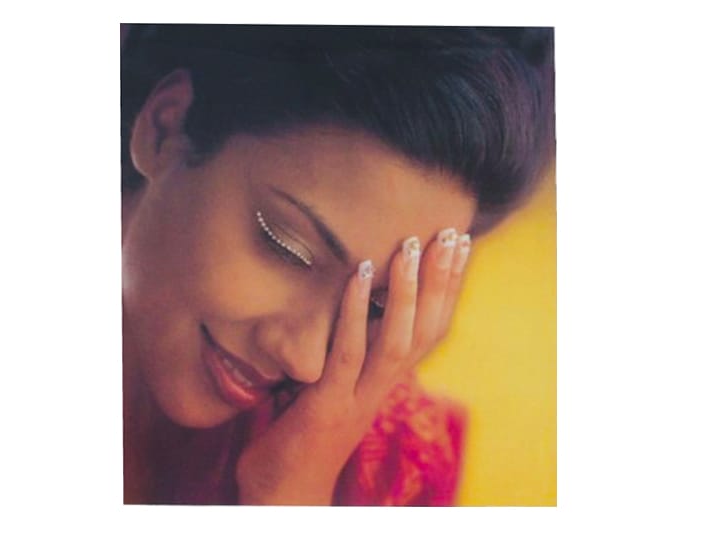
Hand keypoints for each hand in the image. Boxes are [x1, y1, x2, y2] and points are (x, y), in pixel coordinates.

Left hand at [235, 229, 471, 504]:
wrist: (284, 496)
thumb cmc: (302, 435)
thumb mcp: (333, 386)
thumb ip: (346, 351)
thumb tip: (342, 305)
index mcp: (386, 382)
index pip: (430, 331)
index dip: (447, 290)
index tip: (457, 247)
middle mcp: (382, 389)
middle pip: (427, 331)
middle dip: (441, 281)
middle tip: (450, 234)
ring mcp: (357, 398)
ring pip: (397, 340)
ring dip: (408, 292)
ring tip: (411, 245)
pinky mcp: (327, 405)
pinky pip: (347, 353)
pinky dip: (355, 312)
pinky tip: (359, 275)